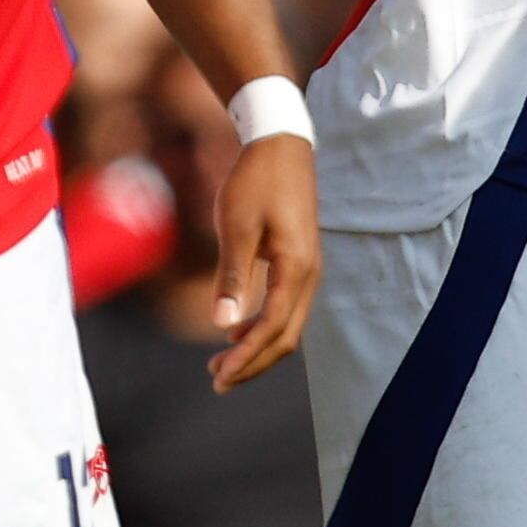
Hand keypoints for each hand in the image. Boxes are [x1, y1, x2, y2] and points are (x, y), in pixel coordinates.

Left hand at [208, 130, 317, 388]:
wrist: (280, 145)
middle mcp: (309, 275)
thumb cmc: (255, 182)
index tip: (219, 376)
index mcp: (296, 269)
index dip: (247, 357)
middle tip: (217, 381)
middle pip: (286, 337)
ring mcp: (308, 270)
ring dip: (257, 348)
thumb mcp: (237, 227)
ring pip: (288, 326)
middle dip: (253, 363)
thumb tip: (223, 324)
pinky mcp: (299, 263)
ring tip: (221, 364)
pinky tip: (235, 331)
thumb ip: (232, 277)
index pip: (274, 327)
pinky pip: (286, 308)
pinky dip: (262, 327)